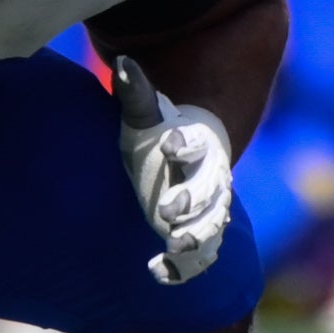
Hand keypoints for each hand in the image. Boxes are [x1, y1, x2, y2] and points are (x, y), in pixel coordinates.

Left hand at [114, 55, 235, 286]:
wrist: (185, 165)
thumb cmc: (160, 139)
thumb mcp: (147, 118)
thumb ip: (136, 93)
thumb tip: (121, 61)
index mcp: (198, 148)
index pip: (198, 145)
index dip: (186, 145)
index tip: (168, 145)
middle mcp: (209, 181)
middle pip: (210, 192)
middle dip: (192, 201)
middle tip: (168, 211)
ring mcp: (207, 212)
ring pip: (212, 226)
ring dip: (196, 237)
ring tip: (175, 244)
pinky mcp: (198, 237)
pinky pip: (200, 258)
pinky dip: (183, 268)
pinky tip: (158, 271)